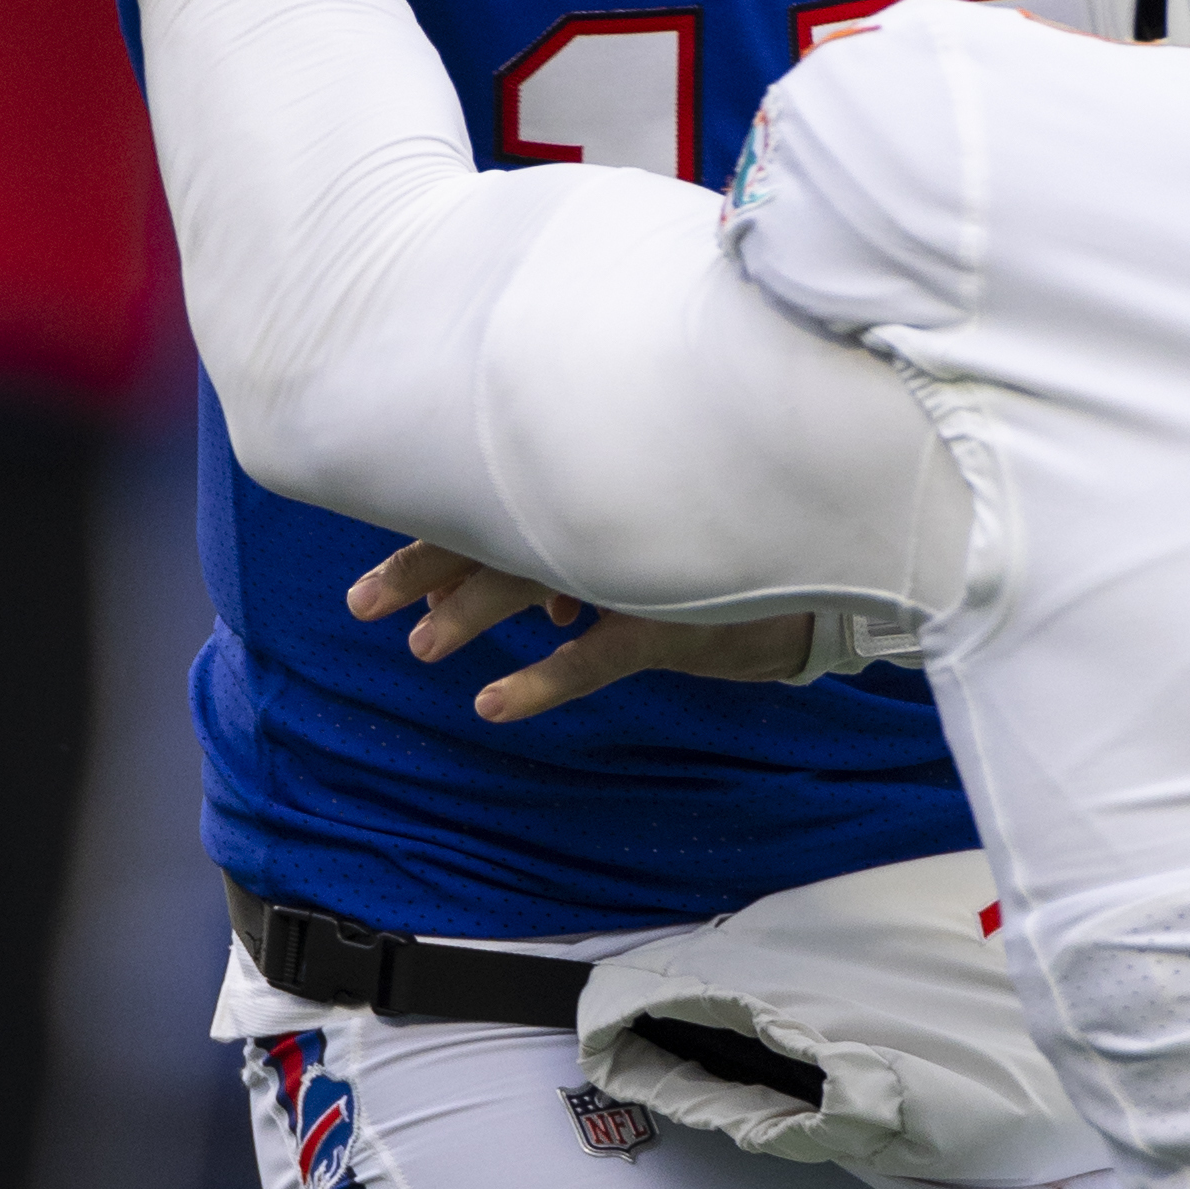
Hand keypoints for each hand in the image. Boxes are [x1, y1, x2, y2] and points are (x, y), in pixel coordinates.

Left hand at [349, 540, 815, 721]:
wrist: (829, 572)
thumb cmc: (731, 552)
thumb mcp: (651, 541)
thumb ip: (584, 555)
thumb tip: (520, 598)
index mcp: (593, 484)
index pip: (495, 500)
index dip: (436, 534)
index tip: (388, 570)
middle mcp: (607, 507)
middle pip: (492, 531)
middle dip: (420, 567)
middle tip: (359, 603)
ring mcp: (640, 559)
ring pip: (530, 577)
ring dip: (468, 614)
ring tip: (419, 649)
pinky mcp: (675, 614)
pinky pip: (595, 653)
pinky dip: (542, 679)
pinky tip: (492, 704)